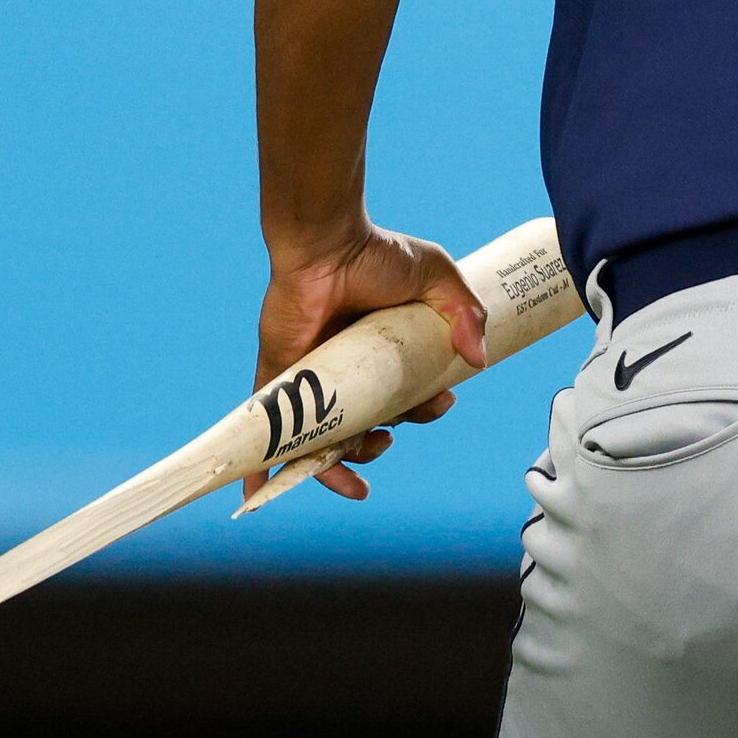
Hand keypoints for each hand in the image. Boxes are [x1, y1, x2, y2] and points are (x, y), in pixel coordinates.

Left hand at [248, 220, 488, 502]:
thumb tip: (478, 360)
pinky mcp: (279, 379)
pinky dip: (262, 465)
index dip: (421, 412)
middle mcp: (346, 371)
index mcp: (381, 354)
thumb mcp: (435, 278)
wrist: (327, 243)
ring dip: (337, 469)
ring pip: (321, 440)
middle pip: (362, 428)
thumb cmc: (377, 253)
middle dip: (377, 449)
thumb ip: (463, 312)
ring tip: (353, 483)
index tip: (438, 402)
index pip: (401, 400)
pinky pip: (268, 429)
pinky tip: (260, 495)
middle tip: (387, 441)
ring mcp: (311, 379)